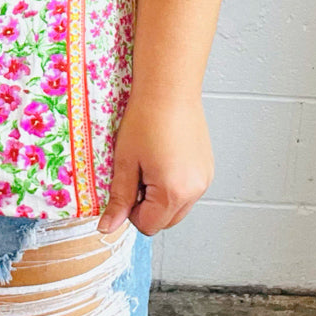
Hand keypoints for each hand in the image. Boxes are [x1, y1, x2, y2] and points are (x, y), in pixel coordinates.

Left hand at [98, 93, 212, 237]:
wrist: (169, 89)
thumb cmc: (145, 119)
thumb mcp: (125, 162)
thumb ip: (119, 199)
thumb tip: (107, 227)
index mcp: (173, 192)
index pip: (147, 225)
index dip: (130, 210)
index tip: (125, 186)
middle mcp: (195, 191)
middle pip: (165, 221)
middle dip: (147, 207)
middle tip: (137, 174)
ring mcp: (205, 179)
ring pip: (178, 207)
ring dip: (161, 196)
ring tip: (151, 164)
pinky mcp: (208, 168)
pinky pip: (189, 190)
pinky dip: (175, 184)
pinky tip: (165, 158)